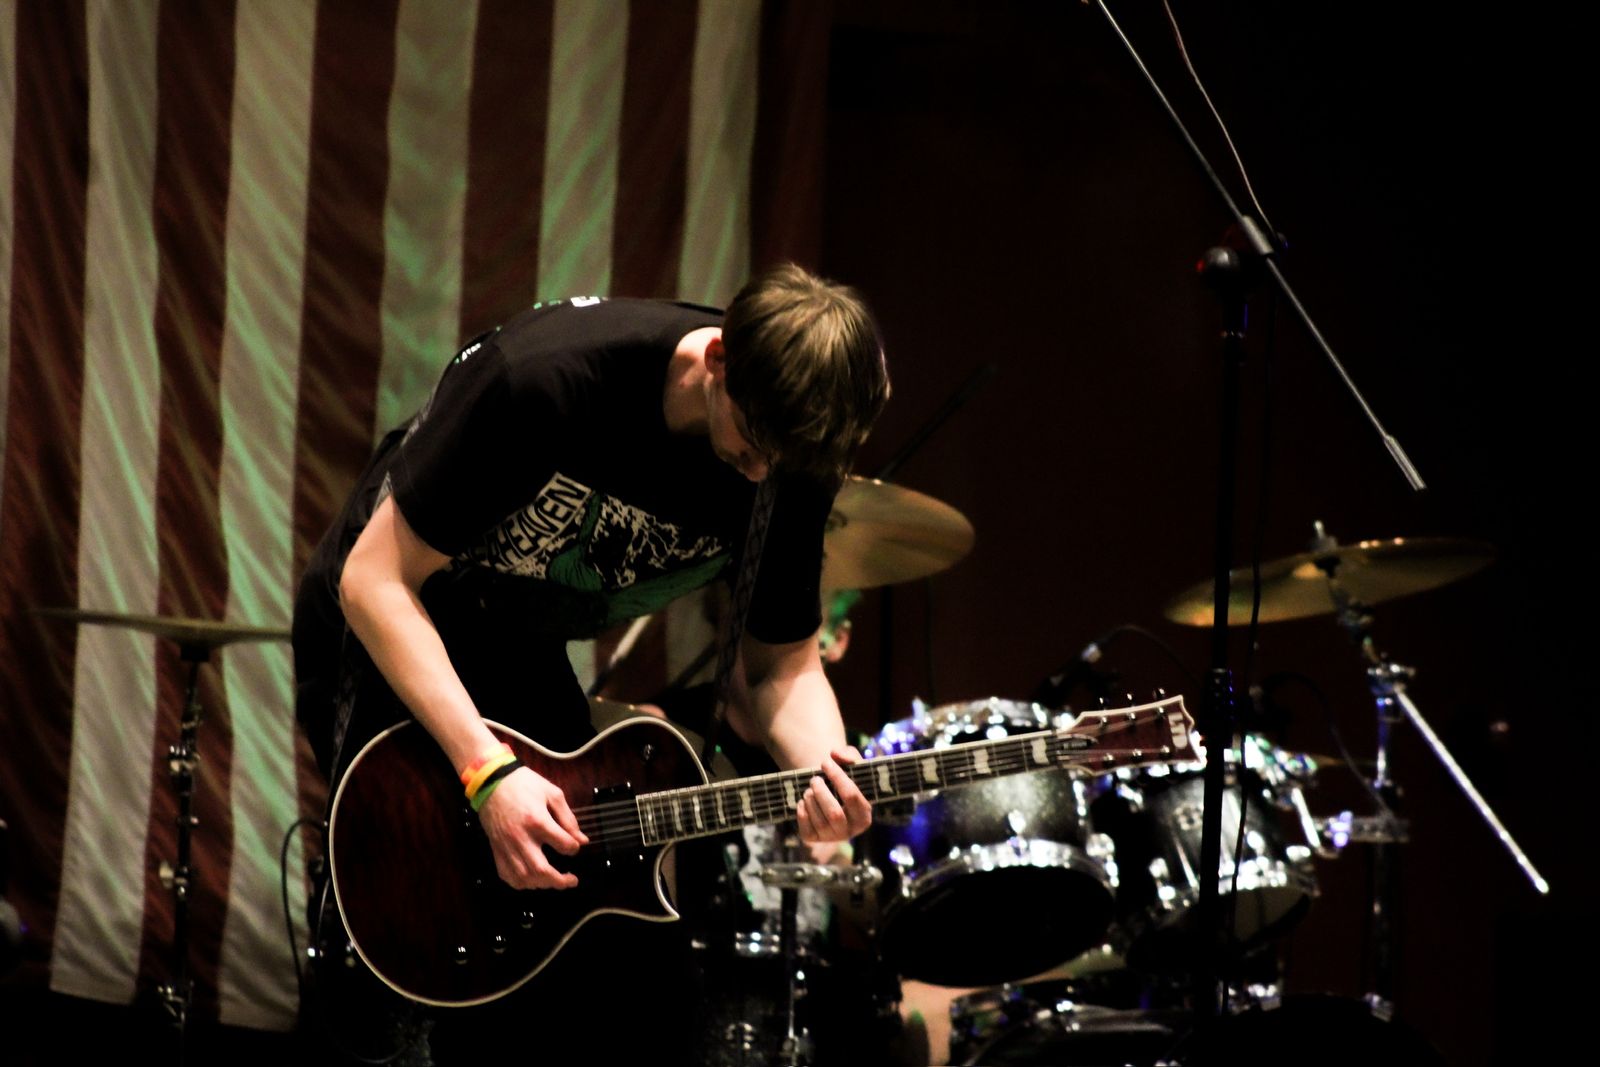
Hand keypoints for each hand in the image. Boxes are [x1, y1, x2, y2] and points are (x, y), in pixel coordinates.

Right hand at [476, 766, 588, 889]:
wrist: (491, 781)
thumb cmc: (524, 784)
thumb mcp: (552, 793)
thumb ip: (568, 818)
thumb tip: (581, 840)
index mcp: (537, 820)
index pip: (562, 844)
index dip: (573, 848)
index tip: (575, 846)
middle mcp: (520, 837)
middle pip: (541, 870)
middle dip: (560, 881)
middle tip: (572, 881)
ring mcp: (506, 846)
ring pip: (524, 877)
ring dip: (542, 884)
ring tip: (553, 881)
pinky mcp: (496, 850)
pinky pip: (507, 875)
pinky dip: (521, 883)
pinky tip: (532, 880)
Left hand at [796, 746, 871, 843]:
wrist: (828, 796)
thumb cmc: (843, 781)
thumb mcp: (851, 766)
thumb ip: (849, 755)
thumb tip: (835, 753)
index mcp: (864, 816)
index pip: (852, 796)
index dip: (837, 777)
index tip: (825, 762)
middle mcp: (850, 831)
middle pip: (834, 813)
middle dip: (821, 792)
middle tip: (814, 779)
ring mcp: (831, 837)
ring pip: (819, 820)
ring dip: (810, 799)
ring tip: (810, 789)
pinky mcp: (814, 839)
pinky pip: (805, 828)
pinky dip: (802, 811)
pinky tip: (804, 801)